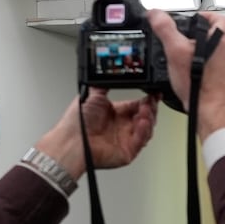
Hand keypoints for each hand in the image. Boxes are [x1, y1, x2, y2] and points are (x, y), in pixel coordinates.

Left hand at [37, 90, 158, 177]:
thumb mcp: (92, 95)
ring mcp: (126, 139)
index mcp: (116, 113)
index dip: (147, 99)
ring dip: (149, 118)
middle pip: (146, 117)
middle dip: (151, 108)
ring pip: (147, 129)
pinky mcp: (127, 152)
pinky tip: (143, 122)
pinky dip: (144, 132)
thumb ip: (104, 85)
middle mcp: (122, 126)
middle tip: (150, 101)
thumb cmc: (76, 123)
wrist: (71, 141)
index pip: (138, 105)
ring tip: (145, 110)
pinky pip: (141, 142)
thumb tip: (111, 72)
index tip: (153, 93)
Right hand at [150, 10, 224, 139]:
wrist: (209, 111)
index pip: (221, 19)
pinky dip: (205, 69)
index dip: (208, 15)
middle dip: (201, 37)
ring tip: (186, 58)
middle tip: (186, 39)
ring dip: (202, 54)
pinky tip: (192, 74)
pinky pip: (215, 70)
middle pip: (217, 37)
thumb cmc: (198, 84)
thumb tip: (156, 14)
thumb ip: (165, 29)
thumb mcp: (175, 51)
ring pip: (216, 54)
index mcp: (221, 41)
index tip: (196, 19)